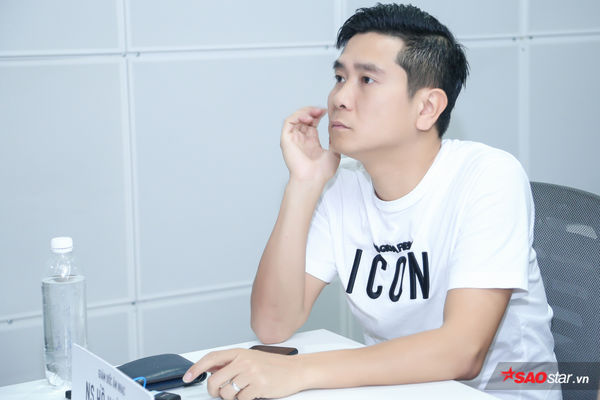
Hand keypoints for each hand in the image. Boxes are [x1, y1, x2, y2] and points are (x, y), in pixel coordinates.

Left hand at [183, 348, 303, 399]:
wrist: (295, 370)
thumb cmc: (273, 365)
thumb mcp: (250, 358)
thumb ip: (230, 363)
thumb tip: (210, 368)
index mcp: (239, 353)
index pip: (211, 358)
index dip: (196, 368)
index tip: (187, 376)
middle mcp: (244, 361)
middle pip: (215, 380)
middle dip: (214, 391)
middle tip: (220, 393)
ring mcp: (251, 373)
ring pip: (227, 393)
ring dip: (232, 397)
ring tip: (242, 391)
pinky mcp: (258, 386)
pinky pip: (241, 399)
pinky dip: (244, 399)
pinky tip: (253, 393)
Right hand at [281, 106, 340, 183]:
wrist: (313, 179)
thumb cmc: (322, 172)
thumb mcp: (334, 152)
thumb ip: (334, 140)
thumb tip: (337, 129)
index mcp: (310, 141)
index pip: (311, 122)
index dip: (317, 114)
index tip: (326, 111)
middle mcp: (301, 139)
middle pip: (303, 118)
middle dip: (312, 111)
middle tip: (321, 110)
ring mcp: (293, 139)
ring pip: (295, 118)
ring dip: (304, 112)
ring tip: (314, 112)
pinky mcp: (286, 139)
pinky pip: (289, 122)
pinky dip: (297, 116)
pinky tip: (307, 117)